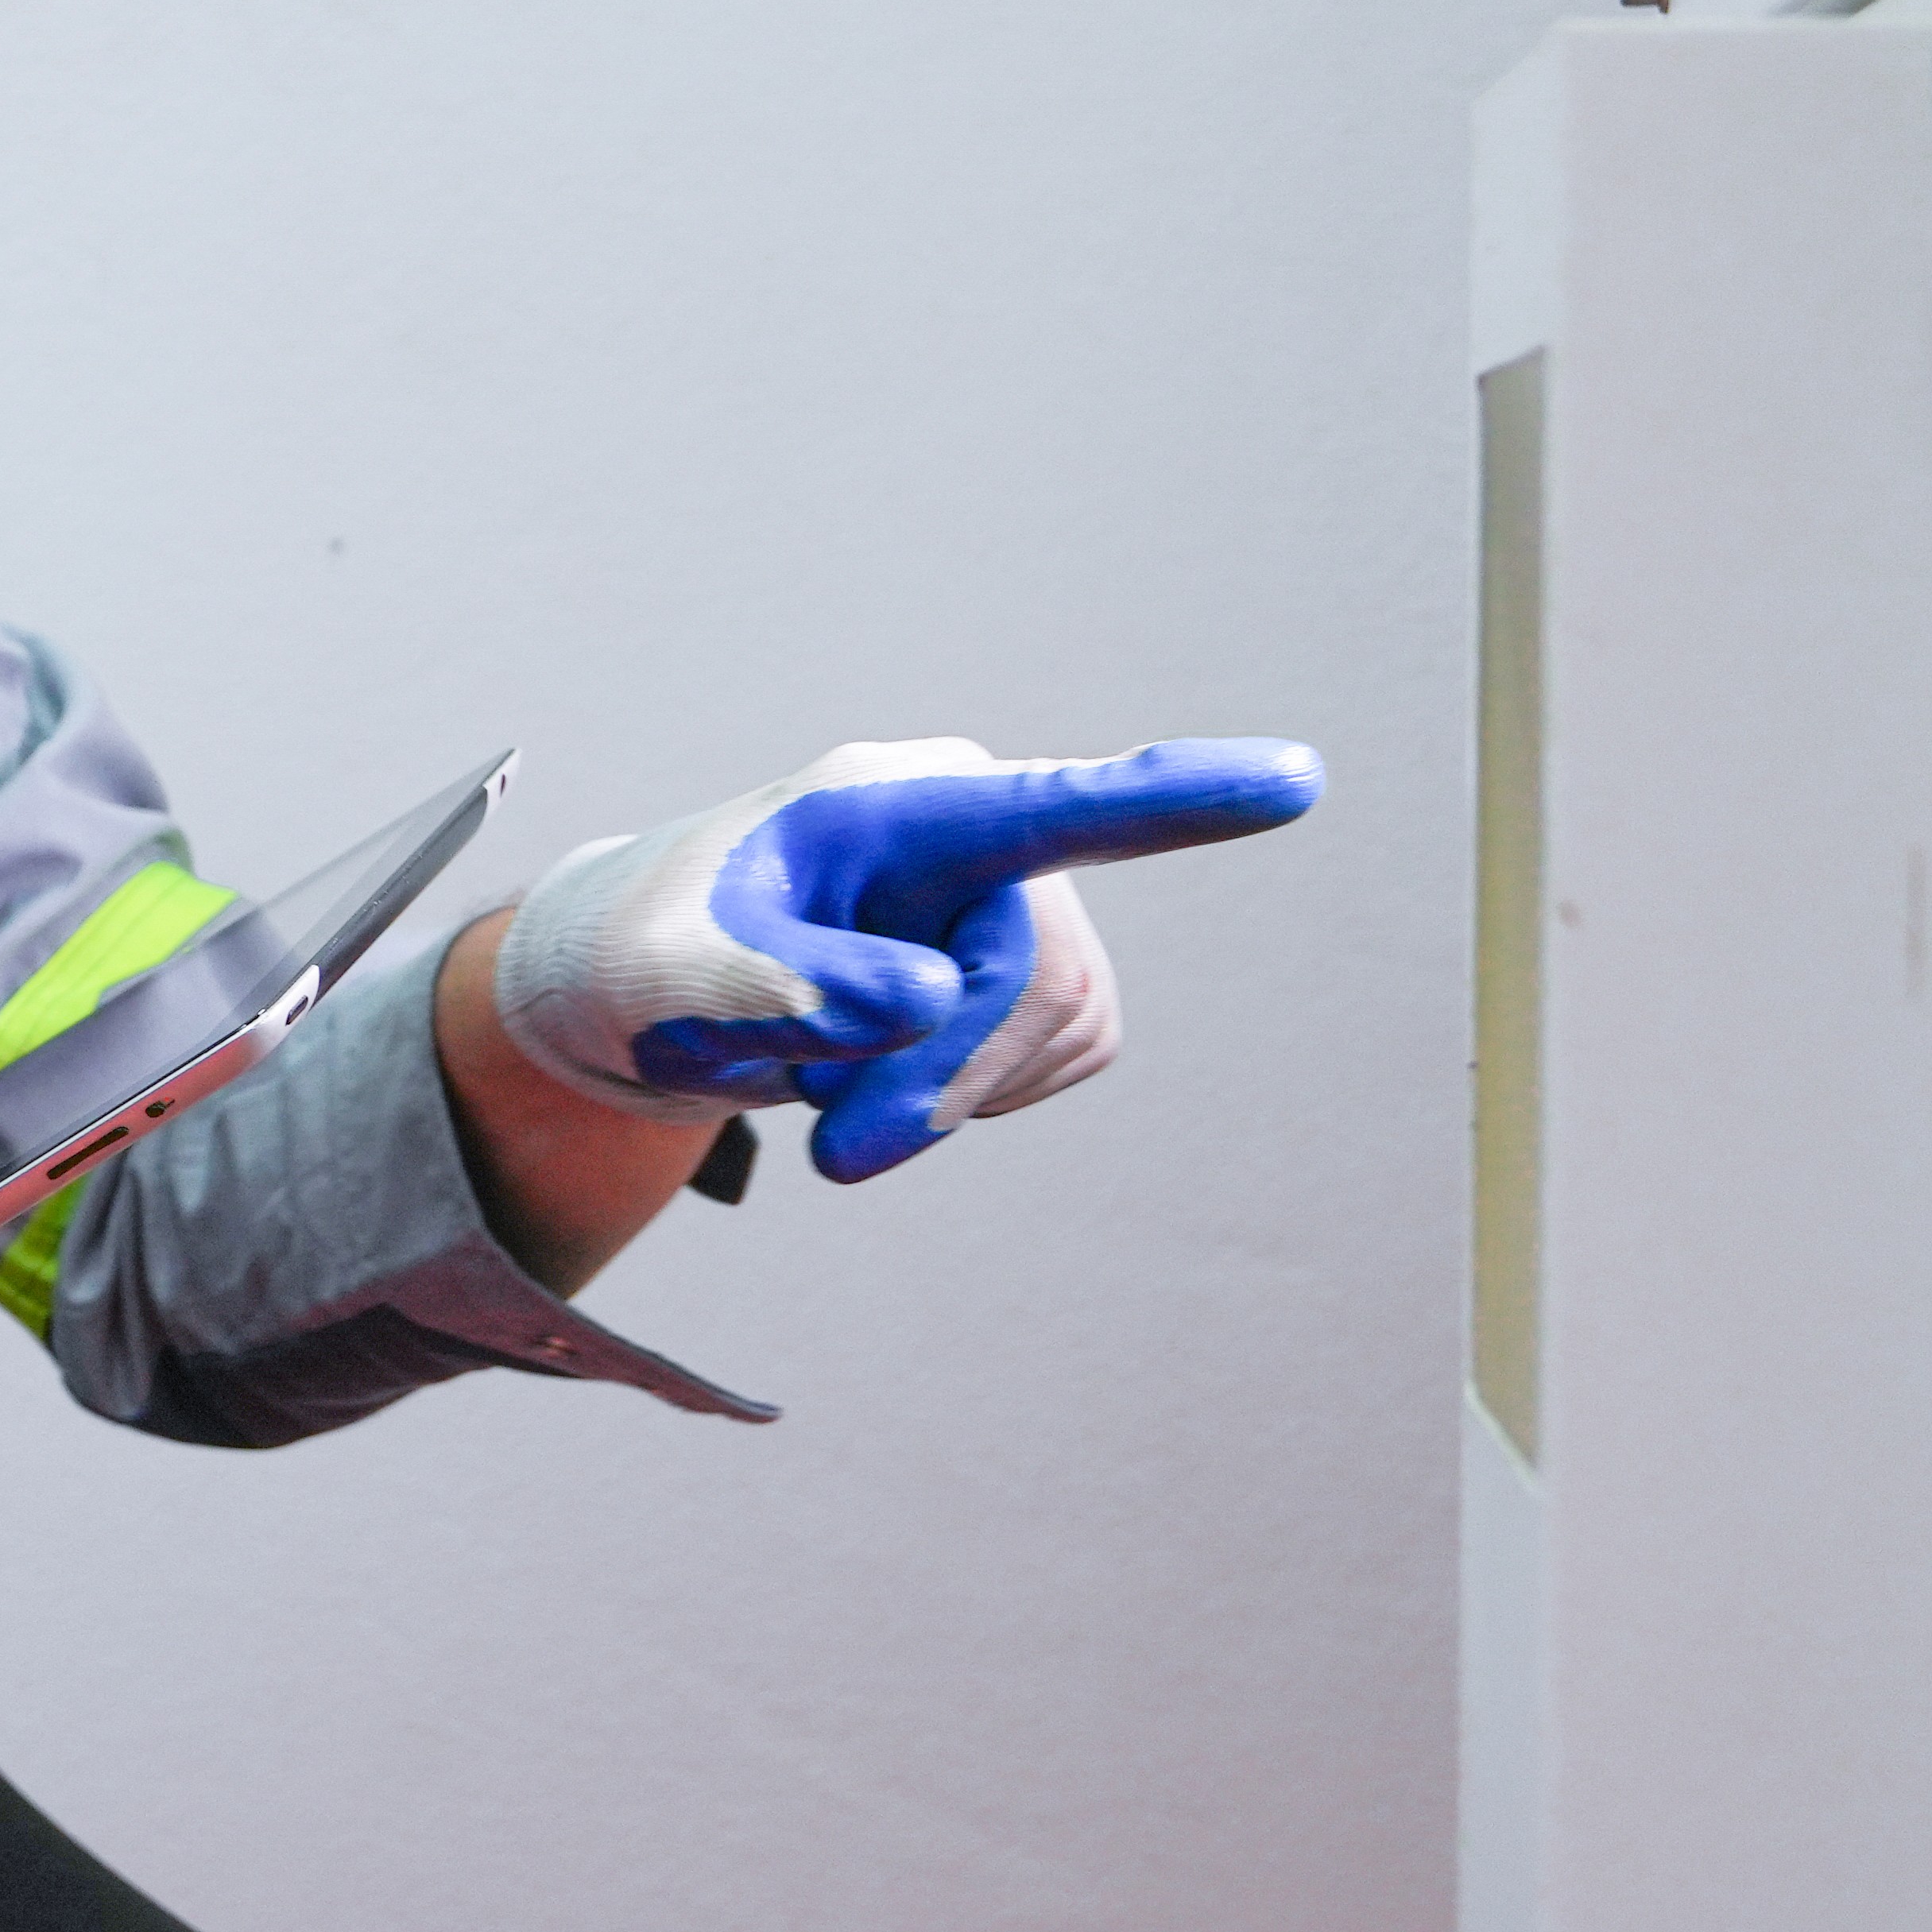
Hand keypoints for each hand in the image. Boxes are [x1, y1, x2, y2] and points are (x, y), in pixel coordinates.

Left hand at [490, 735, 1321, 1180]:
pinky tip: (887, 1068)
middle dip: (943, 1082)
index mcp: (891, 800)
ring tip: (831, 1073)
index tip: (1293, 780)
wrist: (638, 988)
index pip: (1048, 806)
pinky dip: (965, 1095)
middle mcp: (976, 828)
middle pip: (1035, 981)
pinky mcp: (1031, 970)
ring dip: (943, 1093)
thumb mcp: (663, 982)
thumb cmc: (641, 957)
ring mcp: (1014, 897)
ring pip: (1053, 1032)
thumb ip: (776, 988)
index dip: (1175, 799)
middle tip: (838, 1151)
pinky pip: (1050, 1063)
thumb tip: (918, 997)